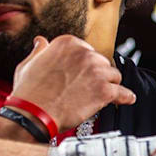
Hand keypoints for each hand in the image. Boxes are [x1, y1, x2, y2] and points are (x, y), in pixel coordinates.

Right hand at [11, 35, 135, 131]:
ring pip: (114, 77)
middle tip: (88, 88)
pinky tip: (127, 99)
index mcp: (68, 44)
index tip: (83, 75)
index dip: (86, 66)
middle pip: (103, 64)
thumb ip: (40, 51)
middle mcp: (85, 54)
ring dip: (109, 86)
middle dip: (98, 75)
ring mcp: (97, 72)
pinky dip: (125, 97)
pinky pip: (123, 92)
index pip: (88, 52)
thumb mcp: (29, 64)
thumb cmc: (29, 92)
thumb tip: (41, 42)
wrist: (33, 113)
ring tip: (99, 96)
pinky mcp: (104, 91)